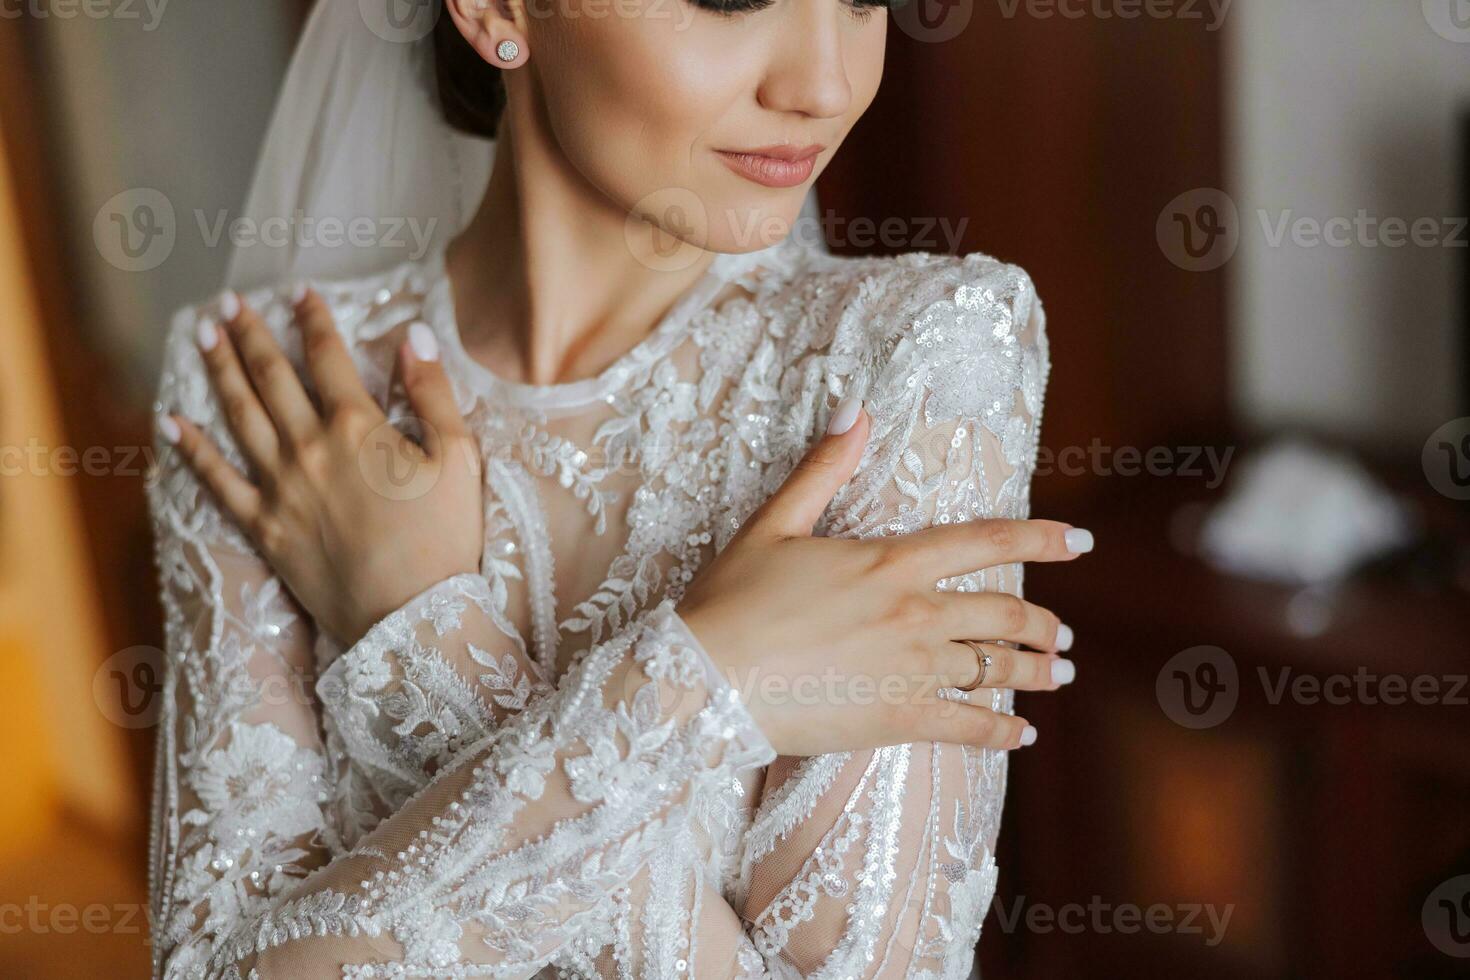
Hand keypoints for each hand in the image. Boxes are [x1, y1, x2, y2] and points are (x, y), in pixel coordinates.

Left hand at [161, 288, 483, 644]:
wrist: (411, 618)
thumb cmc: (445, 539)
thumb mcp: (459, 459)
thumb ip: (433, 394)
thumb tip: (415, 336)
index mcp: (358, 428)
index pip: (328, 358)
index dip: (313, 320)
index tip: (300, 292)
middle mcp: (309, 449)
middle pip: (271, 378)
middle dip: (250, 334)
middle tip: (229, 303)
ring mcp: (279, 488)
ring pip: (238, 416)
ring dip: (218, 371)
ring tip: (202, 336)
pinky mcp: (263, 527)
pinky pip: (217, 481)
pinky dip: (191, 450)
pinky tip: (172, 422)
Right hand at [677, 398, 1090, 756]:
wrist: (705, 678)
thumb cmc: (732, 599)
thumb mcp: (774, 523)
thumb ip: (824, 468)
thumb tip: (856, 408)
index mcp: (890, 562)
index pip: (985, 542)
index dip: (1040, 539)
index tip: (1082, 542)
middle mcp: (914, 614)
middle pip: (1004, 615)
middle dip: (1045, 624)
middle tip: (1067, 634)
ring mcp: (910, 669)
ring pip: (996, 669)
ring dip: (1037, 673)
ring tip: (1061, 674)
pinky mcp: (897, 718)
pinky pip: (968, 727)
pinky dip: (1002, 732)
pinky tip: (1022, 735)